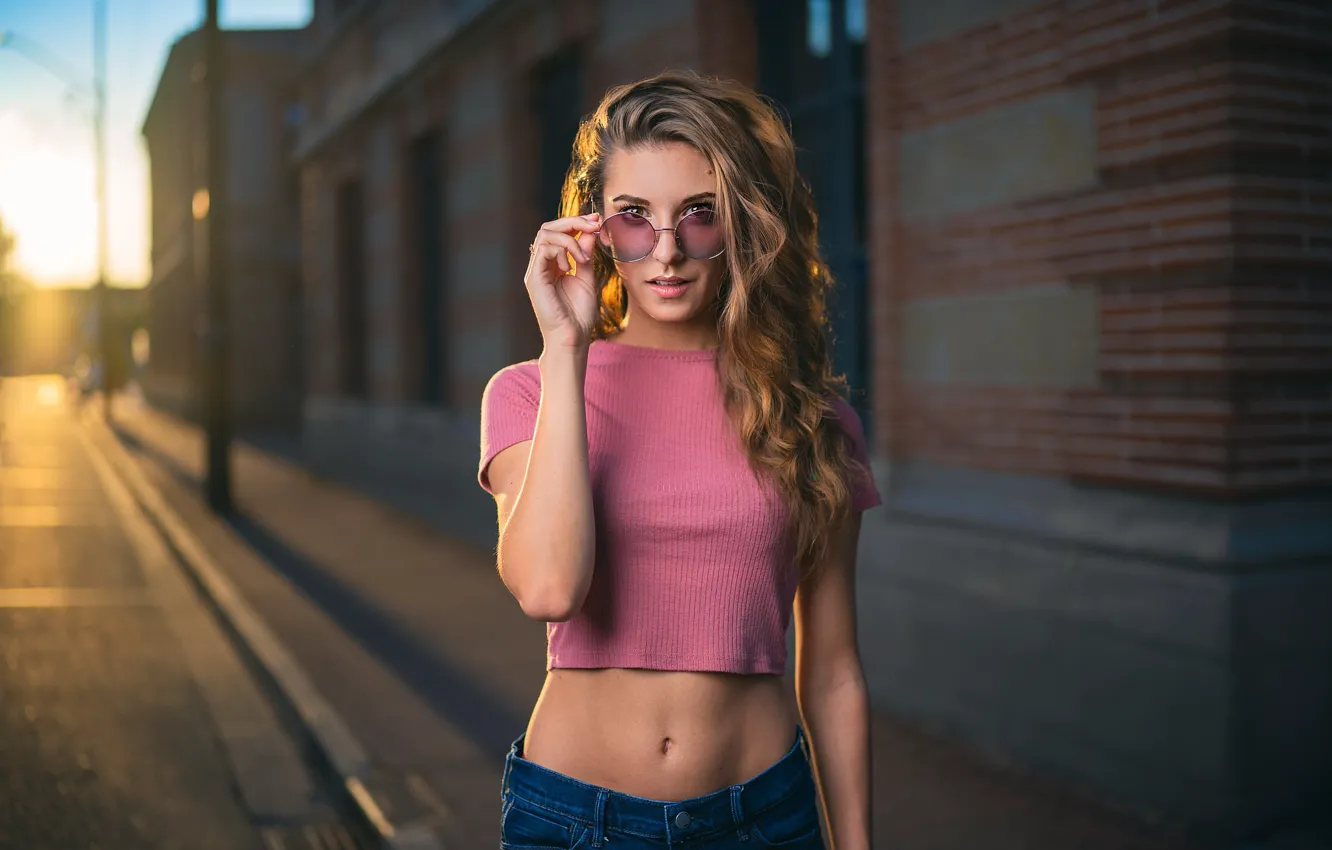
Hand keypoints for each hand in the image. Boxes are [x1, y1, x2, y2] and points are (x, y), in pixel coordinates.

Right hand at [524, 213, 600, 350]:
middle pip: (548, 227)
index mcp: (552, 264)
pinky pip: (543, 250)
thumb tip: (590, 231)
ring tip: (582, 257)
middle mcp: (540, 265)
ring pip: (544, 234)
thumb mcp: (586, 277)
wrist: (573, 338)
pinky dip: (561, 251)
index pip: (557, 232)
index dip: (576, 222)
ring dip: (569, 239)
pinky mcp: (534, 279)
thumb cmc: (579, 315)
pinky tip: (571, 266)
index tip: (596, 220)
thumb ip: (585, 254)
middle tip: (592, 224)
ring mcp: (535, 271)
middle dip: (573, 221)